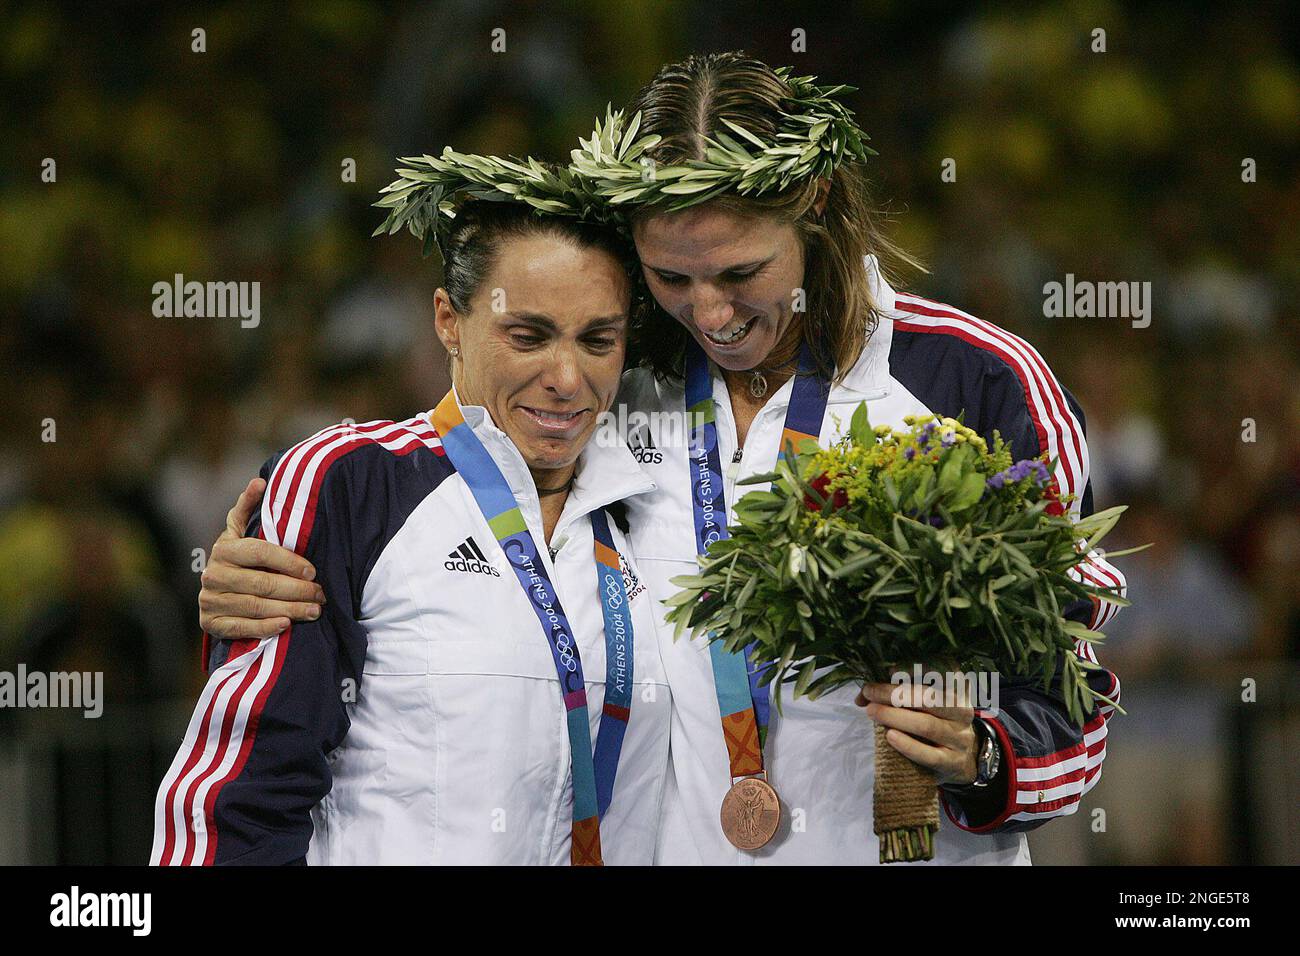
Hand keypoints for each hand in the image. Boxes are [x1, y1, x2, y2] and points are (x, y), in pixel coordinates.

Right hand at [198, 477, 324, 639]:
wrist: (219, 593)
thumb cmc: (243, 559)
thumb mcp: (242, 532)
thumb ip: (248, 509)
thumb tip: (259, 481)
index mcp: (224, 548)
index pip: (260, 552)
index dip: (288, 562)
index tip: (313, 571)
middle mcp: (213, 574)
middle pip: (262, 583)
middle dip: (297, 590)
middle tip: (321, 594)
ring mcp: (210, 600)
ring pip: (255, 606)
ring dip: (289, 610)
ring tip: (314, 611)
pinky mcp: (210, 624)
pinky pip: (240, 628)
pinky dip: (265, 628)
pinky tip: (286, 625)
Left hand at [856, 682, 978, 785]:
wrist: (960, 758)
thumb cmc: (935, 721)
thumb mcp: (925, 703)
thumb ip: (898, 692)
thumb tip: (863, 695)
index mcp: (958, 690)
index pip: (943, 672)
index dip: (917, 669)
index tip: (889, 670)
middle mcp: (962, 711)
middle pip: (929, 699)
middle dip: (894, 694)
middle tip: (869, 691)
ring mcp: (959, 738)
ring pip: (927, 725)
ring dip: (895, 717)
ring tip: (872, 712)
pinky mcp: (952, 762)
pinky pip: (930, 755)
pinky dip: (908, 745)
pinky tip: (890, 736)